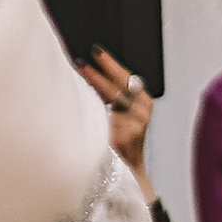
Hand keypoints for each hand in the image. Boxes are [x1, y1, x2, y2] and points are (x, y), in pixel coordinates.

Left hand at [84, 48, 153, 170]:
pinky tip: (77, 102)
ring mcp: (135, 124)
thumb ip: (112, 96)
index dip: (110, 63)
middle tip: (80, 61)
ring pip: (110, 99)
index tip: (96, 50)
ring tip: (76, 75)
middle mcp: (142, 111)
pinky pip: (103, 118)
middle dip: (98, 72)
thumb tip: (87, 69)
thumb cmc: (121, 138)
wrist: (127, 170)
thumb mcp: (122, 114)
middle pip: (118, 86)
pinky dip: (89, 109)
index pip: (126, 76)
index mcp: (145, 102)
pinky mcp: (124, 136)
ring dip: (92, 85)